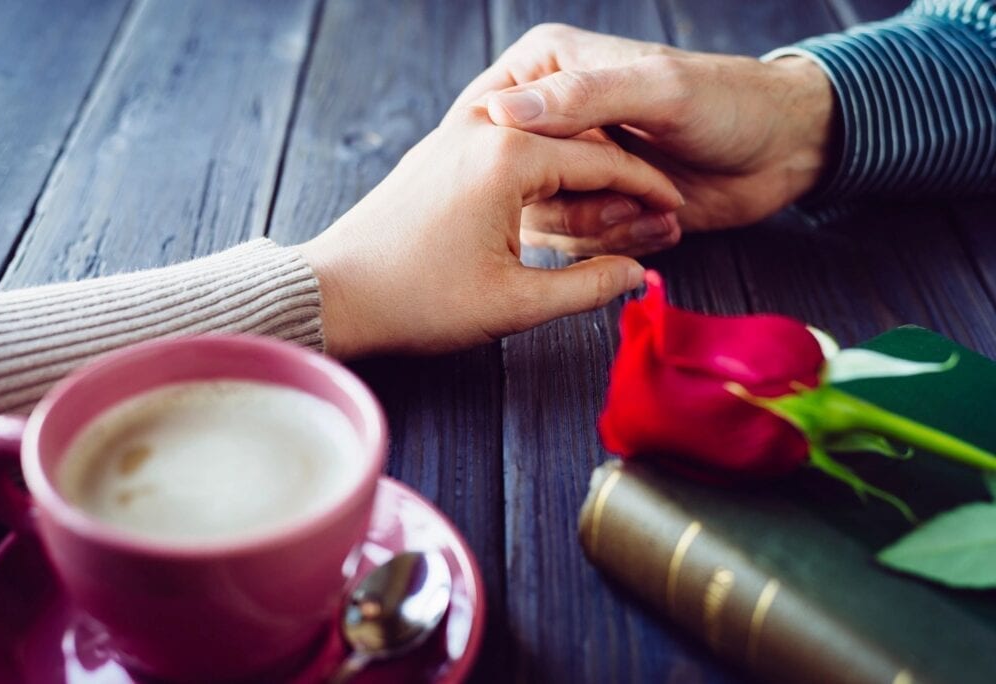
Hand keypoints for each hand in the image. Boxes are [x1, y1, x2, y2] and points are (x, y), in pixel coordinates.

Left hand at [296, 105, 682, 358]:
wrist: (332, 294)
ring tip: (613, 217)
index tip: (677, 209)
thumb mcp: (515, 303)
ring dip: (580, 179)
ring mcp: (454, 137)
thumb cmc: (416, 301)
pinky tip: (559, 205)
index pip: (602, 162)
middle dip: (620, 183)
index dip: (649, 189)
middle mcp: (481, 129)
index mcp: (507, 157)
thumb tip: (639, 275)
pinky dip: (541, 176)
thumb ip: (589, 286)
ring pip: (542, 147)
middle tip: (654, 219)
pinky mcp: (437, 154)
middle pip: (575, 146)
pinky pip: (507, 152)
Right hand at [454, 24, 835, 254]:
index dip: (521, 158)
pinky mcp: (592, 208)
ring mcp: (568, 168)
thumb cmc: (728, 103)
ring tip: (657, 210)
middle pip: (512, 184)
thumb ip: (583, 98)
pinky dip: (621, 244)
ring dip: (604, 227)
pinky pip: (577, 244)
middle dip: (576, 202)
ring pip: (543, 222)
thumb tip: (501, 112)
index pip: (492, 120)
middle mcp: (546, 120)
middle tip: (631, 198)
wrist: (779, 150)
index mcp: (545, 69)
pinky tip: (662, 224)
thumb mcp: (657, 90)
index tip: (576, 171)